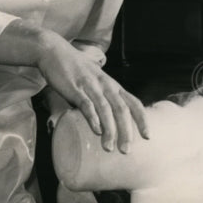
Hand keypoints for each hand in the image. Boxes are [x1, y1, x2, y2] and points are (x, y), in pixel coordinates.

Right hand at [0, 20, 148, 151]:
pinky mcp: (76, 88)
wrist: (54, 51)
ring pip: (106, 109)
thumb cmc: (76, 71)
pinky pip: (87, 104)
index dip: (142, 119)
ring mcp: (91, 86)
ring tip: (109, 147)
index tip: (148, 137)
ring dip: (109, 130)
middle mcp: (106, 86)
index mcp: (113, 86)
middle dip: (126, 132)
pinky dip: (93, 117)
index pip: (134, 103)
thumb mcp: (95, 83)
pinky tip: (96, 130)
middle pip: (122, 110)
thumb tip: (102, 123)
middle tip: (127, 150)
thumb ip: (100, 100)